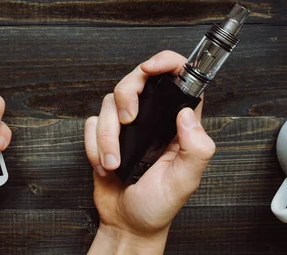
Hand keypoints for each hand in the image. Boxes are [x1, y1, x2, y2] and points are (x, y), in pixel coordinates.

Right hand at [85, 51, 215, 253]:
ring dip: (107, 136)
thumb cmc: (159, 205)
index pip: (177, 77)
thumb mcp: (185, 181)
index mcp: (178, 123)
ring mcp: (128, 125)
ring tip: (115, 162)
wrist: (127, 223)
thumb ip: (196, 147)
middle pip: (134, 81)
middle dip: (125, 98)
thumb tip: (187, 114)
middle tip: (128, 122)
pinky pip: (91, 123)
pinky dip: (94, 145)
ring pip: (109, 104)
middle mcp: (153, 118)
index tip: (151, 67)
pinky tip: (105, 164)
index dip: (166, 62)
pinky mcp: (105, 135)